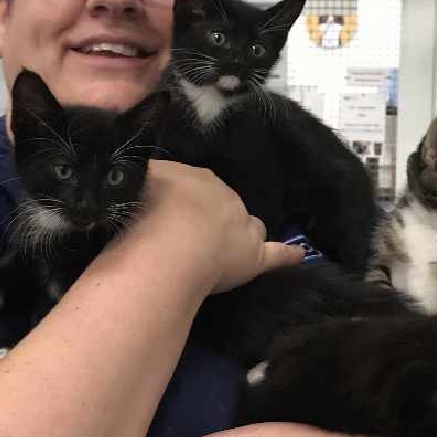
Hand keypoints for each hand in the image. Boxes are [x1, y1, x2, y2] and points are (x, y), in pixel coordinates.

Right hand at [108, 160, 303, 294]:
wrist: (168, 239)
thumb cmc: (147, 208)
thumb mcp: (138, 181)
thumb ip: (146, 180)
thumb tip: (143, 179)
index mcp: (199, 178)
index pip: (197, 186)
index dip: (186, 201)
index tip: (172, 212)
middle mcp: (226, 197)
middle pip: (223, 205)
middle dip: (212, 216)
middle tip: (188, 235)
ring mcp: (243, 227)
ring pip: (249, 226)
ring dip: (242, 233)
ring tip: (227, 246)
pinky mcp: (253, 258)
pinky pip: (276, 255)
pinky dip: (286, 256)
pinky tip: (298, 256)